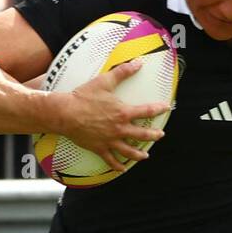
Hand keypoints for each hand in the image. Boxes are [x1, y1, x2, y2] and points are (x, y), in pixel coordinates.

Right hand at [58, 59, 169, 173]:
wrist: (66, 113)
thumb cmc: (84, 97)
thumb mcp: (104, 82)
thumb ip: (122, 72)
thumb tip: (138, 63)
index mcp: (123, 113)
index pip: (147, 111)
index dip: (158, 109)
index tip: (166, 108)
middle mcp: (119, 129)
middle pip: (142, 135)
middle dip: (153, 135)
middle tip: (160, 135)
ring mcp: (110, 140)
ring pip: (129, 151)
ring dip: (139, 154)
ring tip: (145, 156)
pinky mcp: (99, 148)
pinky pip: (110, 160)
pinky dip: (117, 166)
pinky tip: (122, 169)